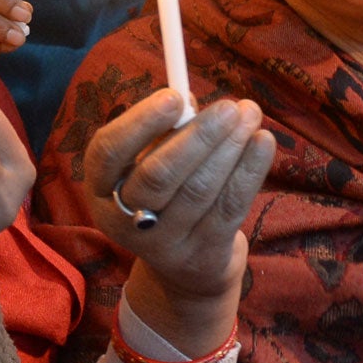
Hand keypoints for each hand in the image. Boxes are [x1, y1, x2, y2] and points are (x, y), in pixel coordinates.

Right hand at [82, 93, 273, 357]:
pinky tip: (263, 142)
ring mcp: (164, 243)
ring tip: (249, 114)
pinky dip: (249, 171)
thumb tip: (188, 99)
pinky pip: (229, 207)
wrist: (185, 268)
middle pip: (158, 175)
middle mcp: (124, 221)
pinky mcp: (203, 254)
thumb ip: (162, 134)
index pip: (108, 151)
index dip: (139, 121)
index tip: (175, 95)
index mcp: (100, 189)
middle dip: (198, 136)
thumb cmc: (162, 194)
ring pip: (198, 190)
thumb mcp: (146, 165)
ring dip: (229, 147)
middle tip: (228, 106)